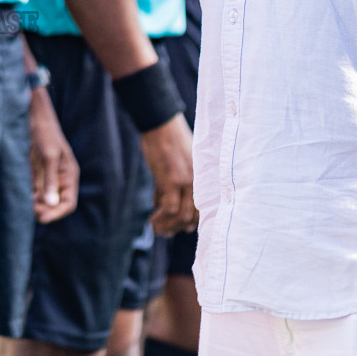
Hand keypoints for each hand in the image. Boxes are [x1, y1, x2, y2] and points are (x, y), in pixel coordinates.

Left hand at [29, 88, 78, 223]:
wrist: (31, 115)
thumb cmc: (44, 133)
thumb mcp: (49, 155)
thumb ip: (50, 180)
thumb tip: (51, 204)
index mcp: (68, 175)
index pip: (68, 203)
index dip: (57, 213)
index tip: (41, 217)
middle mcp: (59, 178)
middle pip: (55, 204)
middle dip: (44, 210)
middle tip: (29, 211)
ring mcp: (46, 176)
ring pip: (43, 199)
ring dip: (34, 205)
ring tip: (23, 204)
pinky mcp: (33, 172)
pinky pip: (33, 191)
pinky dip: (27, 196)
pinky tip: (19, 196)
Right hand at [141, 114, 196, 235]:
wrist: (161, 124)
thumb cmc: (166, 141)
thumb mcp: (177, 165)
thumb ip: (173, 184)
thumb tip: (161, 205)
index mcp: (204, 178)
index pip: (204, 209)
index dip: (191, 222)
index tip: (178, 228)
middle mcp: (200, 182)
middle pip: (194, 217)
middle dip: (178, 228)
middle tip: (165, 232)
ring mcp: (188, 182)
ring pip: (182, 217)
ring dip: (168, 227)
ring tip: (156, 228)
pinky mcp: (173, 180)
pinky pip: (169, 209)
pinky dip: (160, 219)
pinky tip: (152, 220)